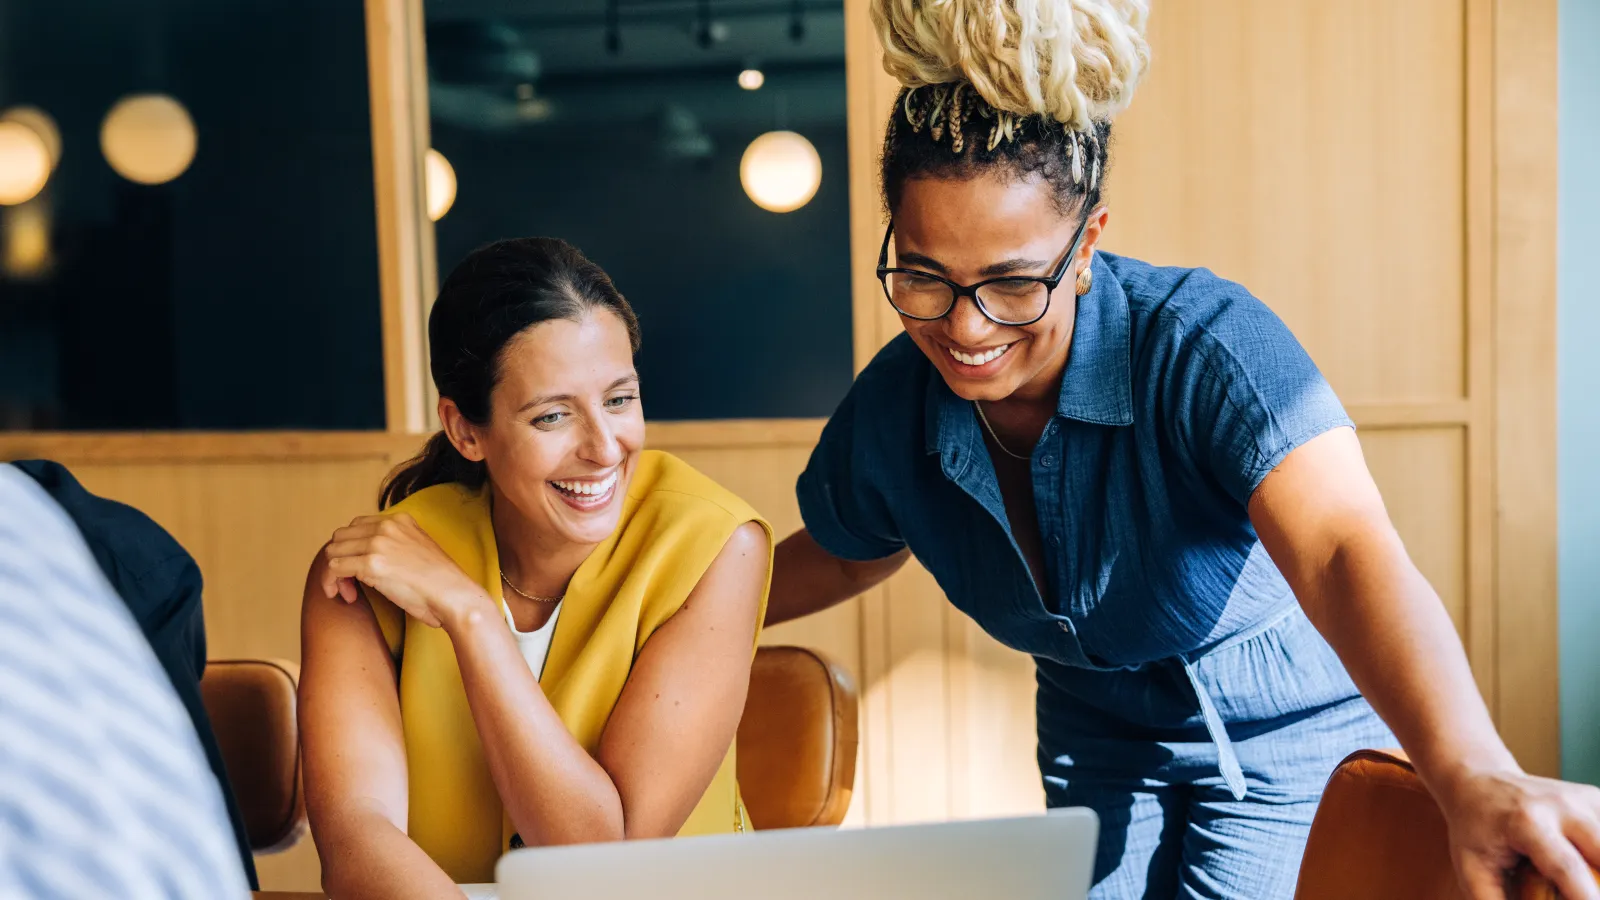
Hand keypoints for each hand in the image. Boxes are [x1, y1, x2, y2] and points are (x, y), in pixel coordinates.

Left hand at [321, 513, 489, 628]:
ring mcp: (377, 544)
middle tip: (351, 584)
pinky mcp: (371, 564)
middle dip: (340, 560)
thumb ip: (396, 544)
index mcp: (399, 520)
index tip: (358, 570)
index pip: (357, 526)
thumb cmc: (440, 582)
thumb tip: (370, 557)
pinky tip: (348, 596)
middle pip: (340, 537)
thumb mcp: (418, 548)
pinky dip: (332, 583)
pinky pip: (333, 569)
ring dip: (334, 574)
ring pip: (332, 552)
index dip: (352, 549)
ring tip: (348, 592)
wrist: (453, 594)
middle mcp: (386, 526)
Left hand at [1440, 767, 1599, 898]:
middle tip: (1589, 896)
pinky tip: (1593, 872)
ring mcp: (1585, 799)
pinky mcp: (1598, 800)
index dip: (1586, 899)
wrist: (1479, 781)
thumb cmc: (1474, 831)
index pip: (1567, 867)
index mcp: (1526, 822)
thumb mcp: (1472, 869)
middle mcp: (1562, 805)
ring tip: (1589, 888)